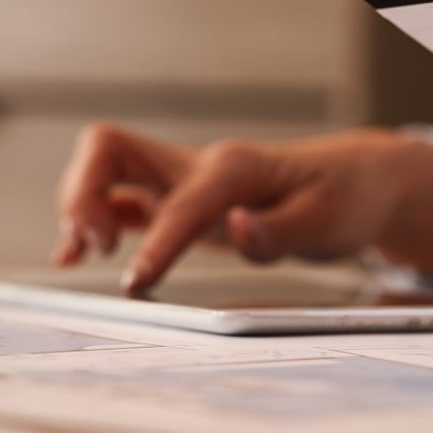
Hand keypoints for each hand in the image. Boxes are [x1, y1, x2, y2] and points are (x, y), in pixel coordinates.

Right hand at [53, 125, 432, 294]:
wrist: (356, 179)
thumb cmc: (345, 197)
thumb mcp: (329, 222)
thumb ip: (279, 230)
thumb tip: (237, 229)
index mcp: (236, 169)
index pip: (182, 203)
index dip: (157, 243)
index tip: (135, 283)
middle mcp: (201, 166)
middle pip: (111, 149)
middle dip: (83, 192)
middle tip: (93, 247)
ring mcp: (187, 180)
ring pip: (106, 168)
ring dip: (79, 204)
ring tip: (76, 253)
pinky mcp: (184, 200)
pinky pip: (124, 200)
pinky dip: (94, 219)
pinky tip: (80, 252)